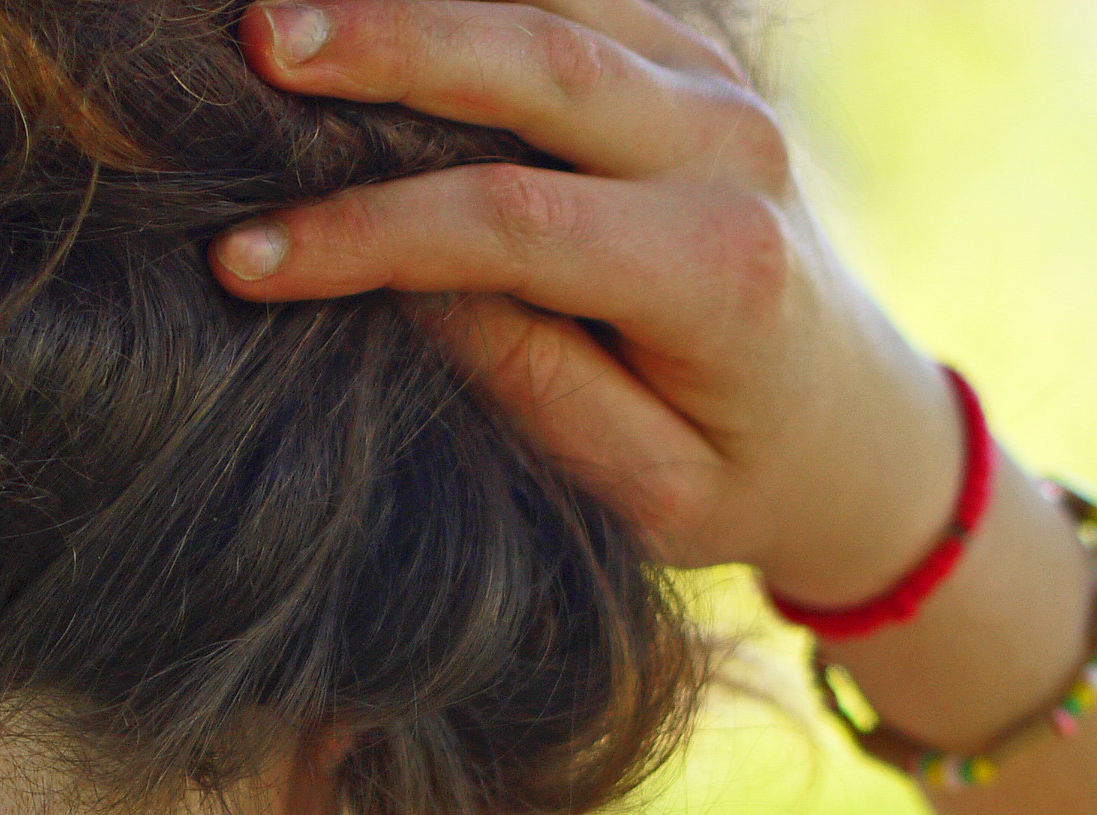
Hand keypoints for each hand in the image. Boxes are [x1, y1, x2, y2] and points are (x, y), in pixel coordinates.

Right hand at [213, 0, 964, 606]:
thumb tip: (406, 284)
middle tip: (259, 43)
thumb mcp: (648, 485)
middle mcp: (729, 151)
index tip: (245, 260)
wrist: (851, 421)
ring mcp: (714, 84)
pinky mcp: (688, 52)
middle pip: (539, 62)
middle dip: (387, 44)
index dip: (370, 234)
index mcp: (719, 272)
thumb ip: (537, 384)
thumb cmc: (734, 471)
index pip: (515, 226)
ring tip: (285, 9)